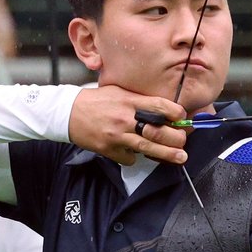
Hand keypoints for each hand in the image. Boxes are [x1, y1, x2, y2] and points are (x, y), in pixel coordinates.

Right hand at [67, 86, 188, 166]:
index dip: (177, 113)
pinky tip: (134, 151)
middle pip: (158, 130)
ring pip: (148, 147)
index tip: (183, 118)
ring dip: (167, 154)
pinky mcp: (108, 149)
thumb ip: (141, 101)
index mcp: (130, 101)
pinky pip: (129, 158)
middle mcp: (125, 118)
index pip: (160, 106)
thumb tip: (165, 111)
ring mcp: (116, 135)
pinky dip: (134, 157)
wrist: (67, 113)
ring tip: (181, 157)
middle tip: (183, 140)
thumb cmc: (97, 101)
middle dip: (176, 137)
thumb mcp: (121, 93)